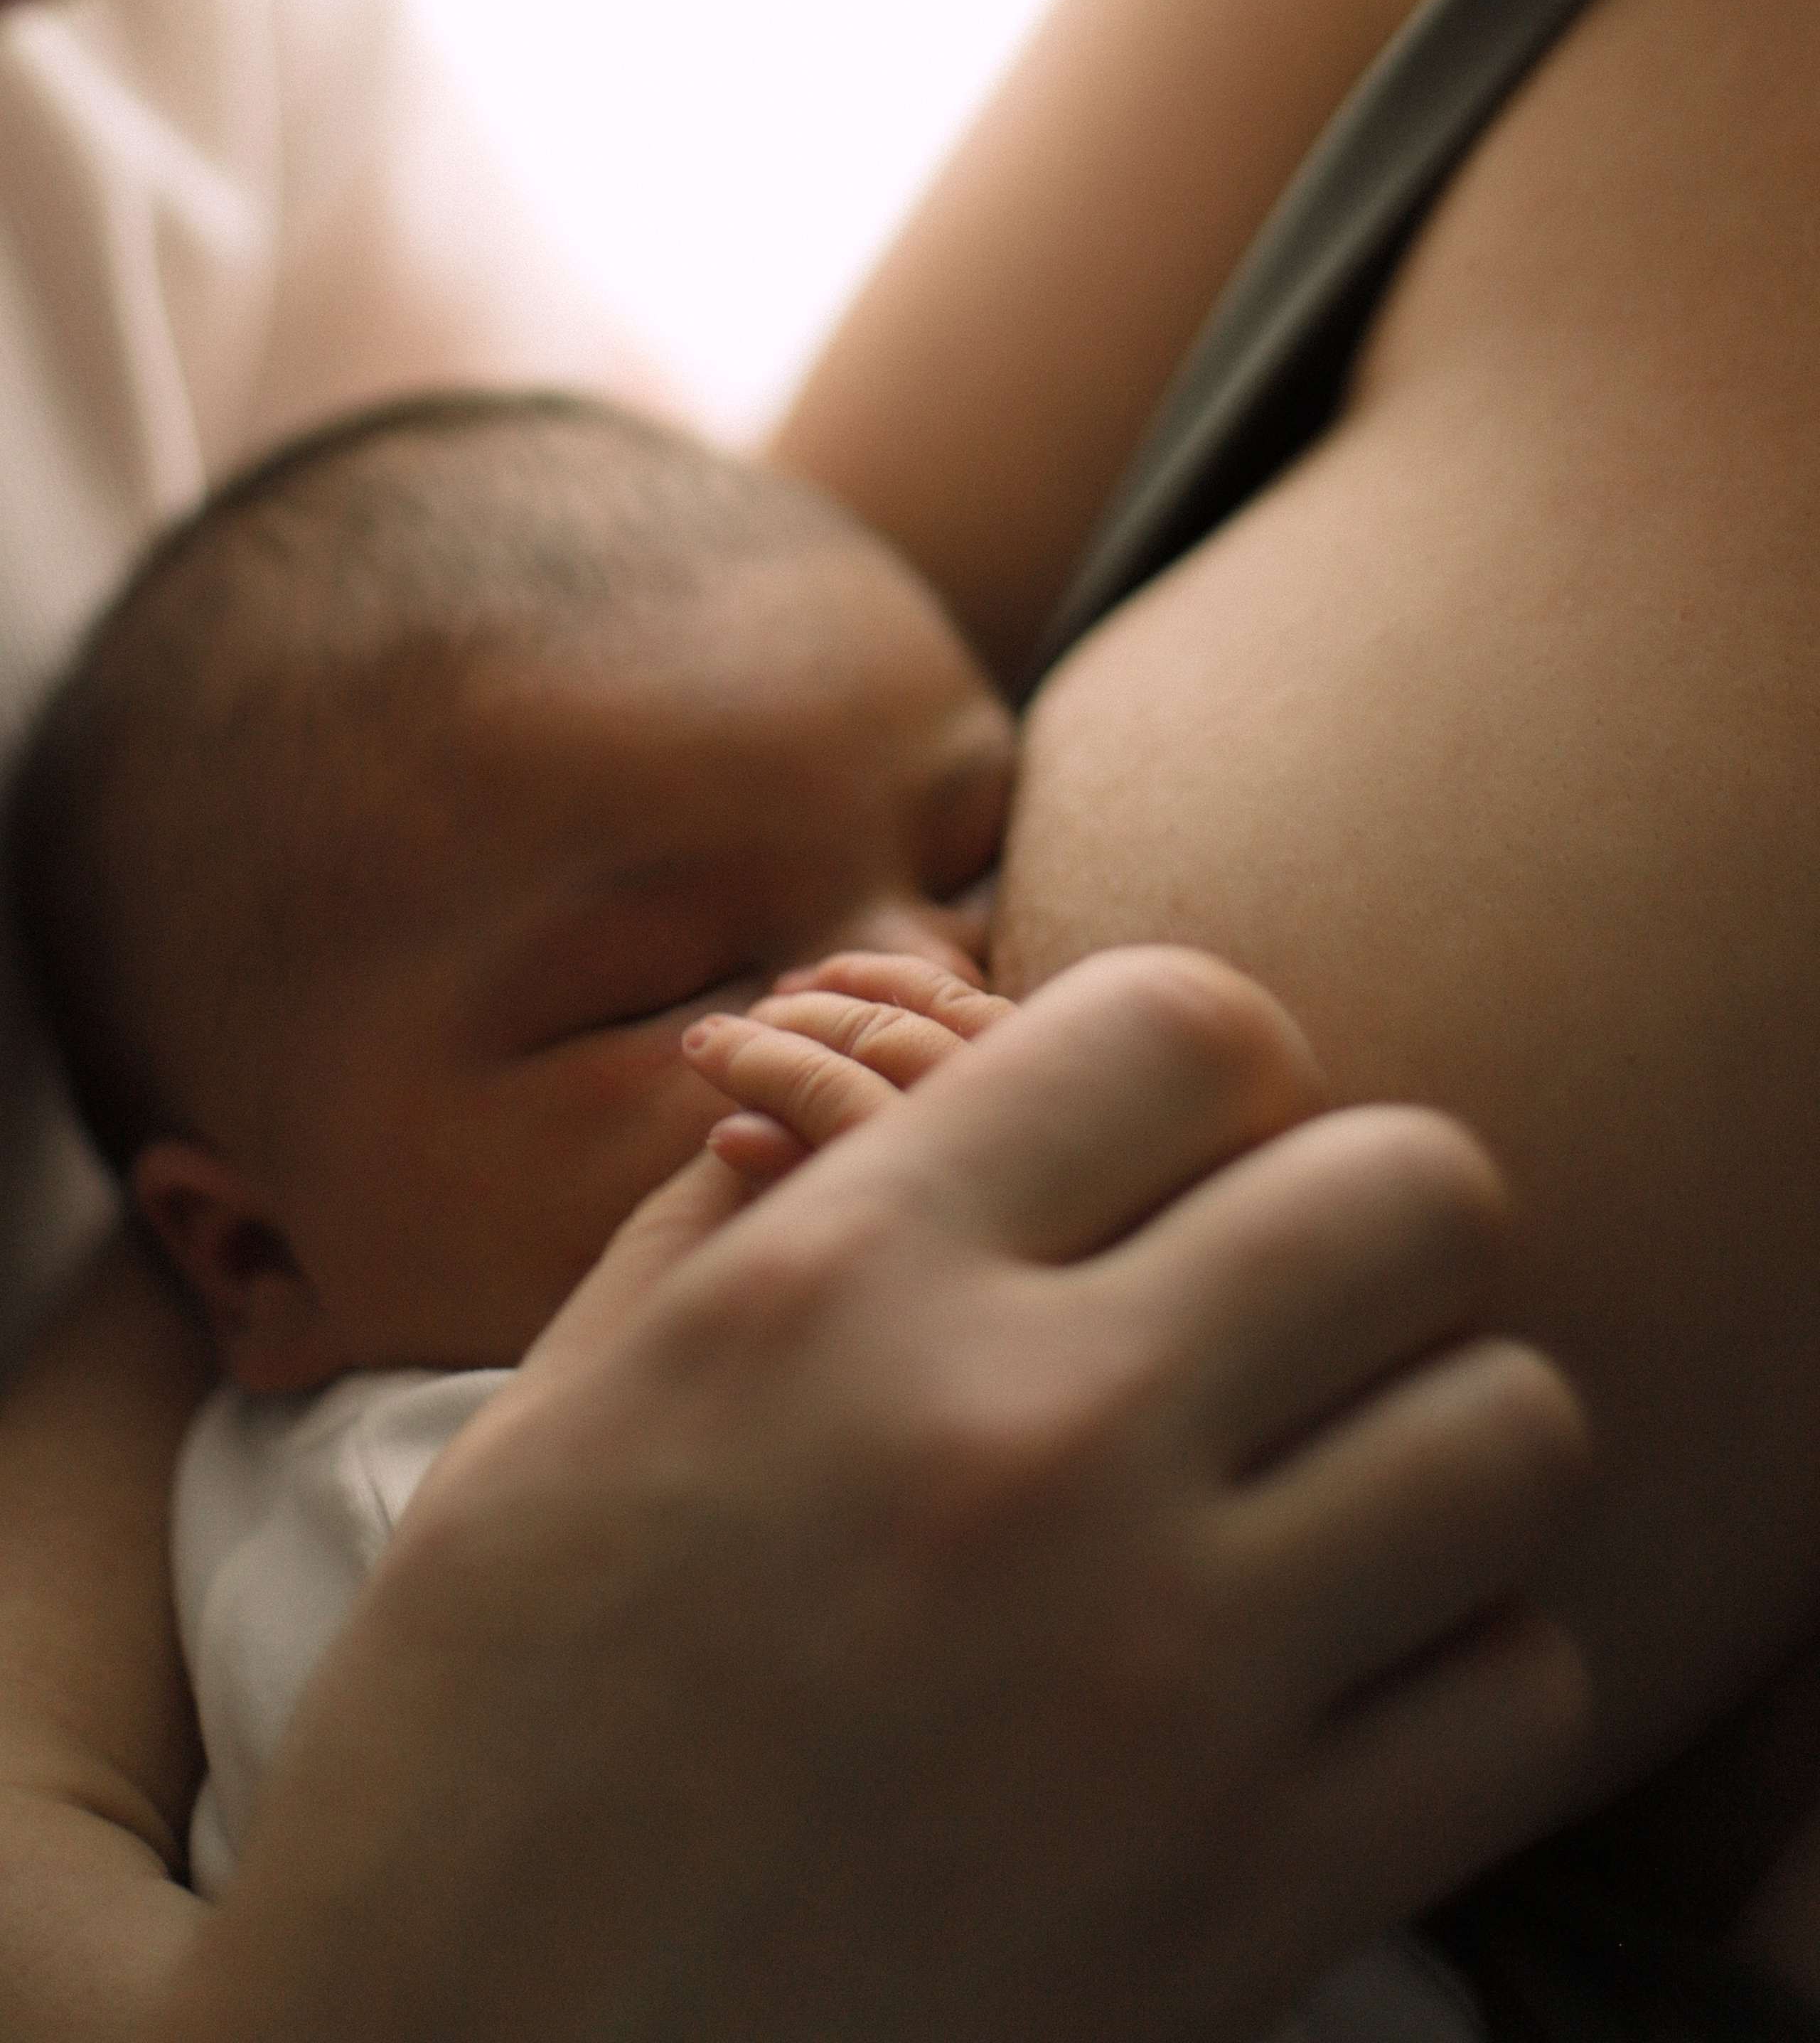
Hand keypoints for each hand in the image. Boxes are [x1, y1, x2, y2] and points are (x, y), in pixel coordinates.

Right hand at [161, 947, 1589, 2042]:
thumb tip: (893, 1074)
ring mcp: (1160, 1679)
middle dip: (1362, 1221)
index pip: (1194, 1026)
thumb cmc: (484, 1730)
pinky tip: (1330, 1679)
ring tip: (1321, 1488)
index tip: (1172, 1150)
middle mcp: (1026, 1441)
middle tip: (1278, 1307)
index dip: (1210, 1063)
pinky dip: (1456, 1667)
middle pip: (1416, 1192)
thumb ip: (753, 1208)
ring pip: (1511, 1426)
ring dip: (1433, 1434)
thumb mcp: (570, 1403)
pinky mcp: (1248, 1903)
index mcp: (844, 1288)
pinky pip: (1518, 1692)